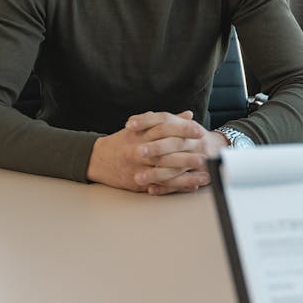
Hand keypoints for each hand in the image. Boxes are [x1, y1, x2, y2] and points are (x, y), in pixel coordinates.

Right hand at [87, 111, 226, 194]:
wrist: (98, 159)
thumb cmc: (123, 142)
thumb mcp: (141, 127)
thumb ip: (166, 121)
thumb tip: (188, 115)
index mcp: (141, 134)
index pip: (165, 128)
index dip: (183, 130)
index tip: (199, 132)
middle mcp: (139, 150)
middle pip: (166, 151)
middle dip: (187, 154)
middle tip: (205, 155)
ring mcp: (138, 167)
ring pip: (165, 171)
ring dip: (186, 174)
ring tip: (204, 174)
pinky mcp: (138, 182)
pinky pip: (160, 185)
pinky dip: (177, 186)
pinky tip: (191, 186)